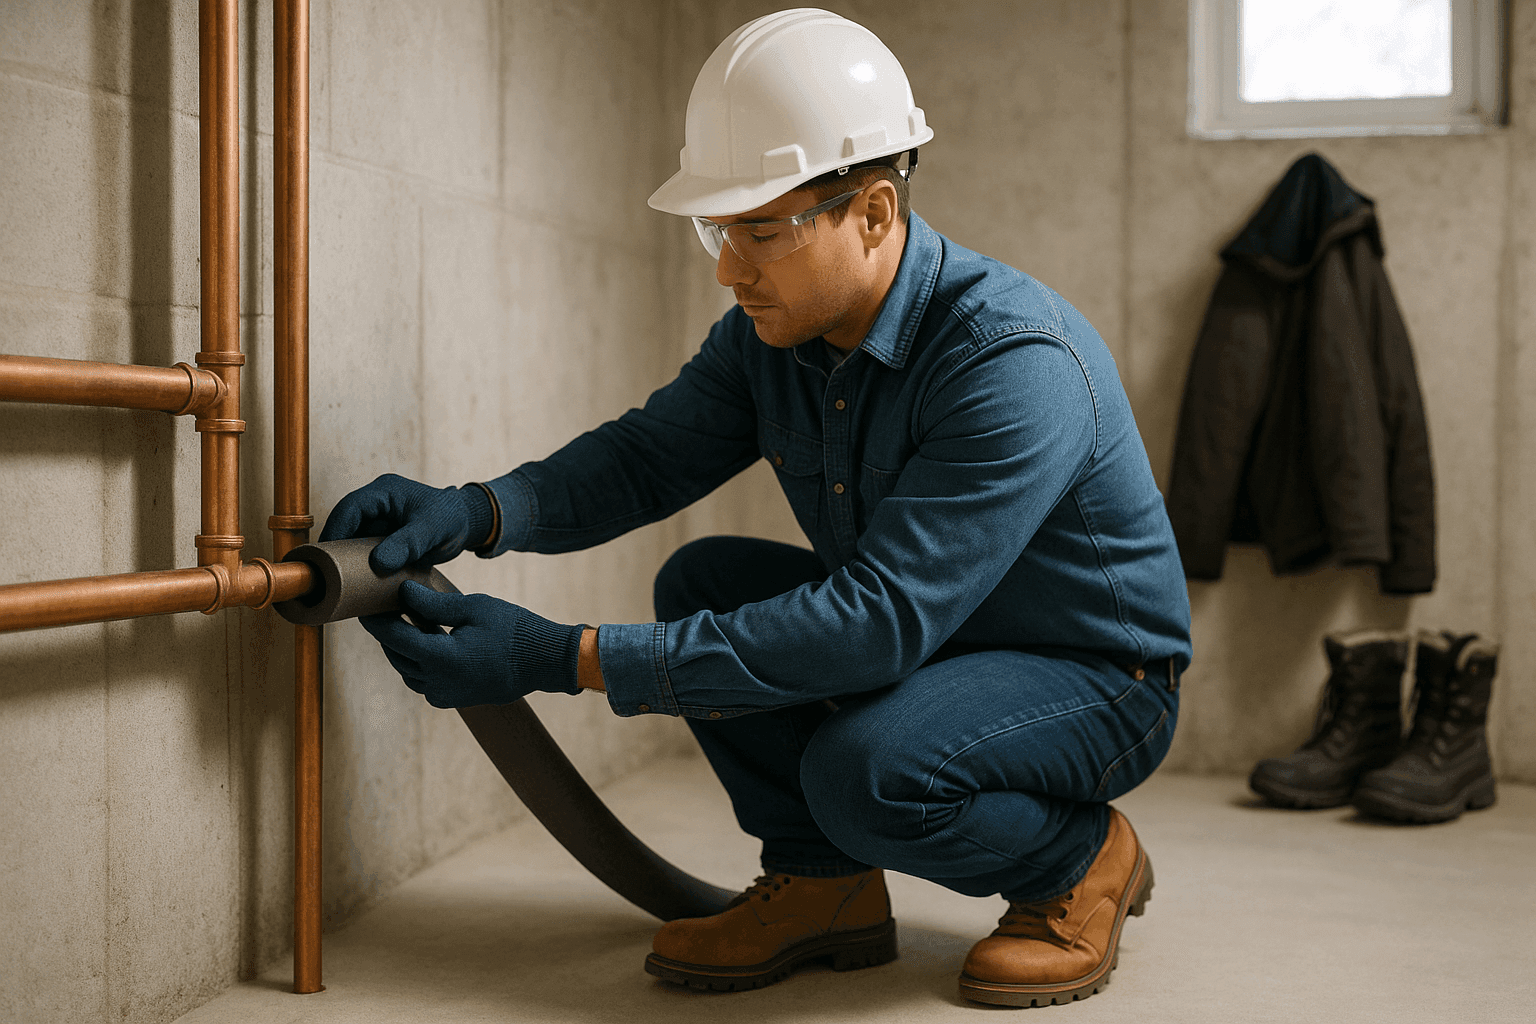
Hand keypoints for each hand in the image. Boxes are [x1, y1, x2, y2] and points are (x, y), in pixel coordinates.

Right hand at [320, 473, 484, 572]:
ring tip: (341, 583)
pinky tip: (358, 584)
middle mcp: (375, 504)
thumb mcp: (434, 529)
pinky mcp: (380, 537)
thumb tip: (379, 563)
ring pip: (351, 540)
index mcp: (384, 491)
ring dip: (347, 559)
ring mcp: (376, 521)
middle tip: (330, 575)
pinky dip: (360, 566)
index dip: (336, 531)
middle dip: (336, 549)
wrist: (465, 525)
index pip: (349, 508)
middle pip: (344, 525)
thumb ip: (409, 543)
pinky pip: (363, 551)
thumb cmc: (452, 518)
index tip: (329, 556)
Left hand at [360, 581, 584, 708]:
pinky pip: (424, 681)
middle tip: (383, 608)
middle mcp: (438, 683)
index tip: (363, 605)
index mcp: (440, 659)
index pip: (393, 638)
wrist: (546, 662)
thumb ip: (434, 603)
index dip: (375, 621)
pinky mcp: (454, 699)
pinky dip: (419, 662)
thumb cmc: (514, 630)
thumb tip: (402, 593)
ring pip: (408, 670)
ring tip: (404, 621)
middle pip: (396, 655)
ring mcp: (445, 695)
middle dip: (387, 632)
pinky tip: (428, 641)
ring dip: (403, 648)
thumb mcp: (474, 608)